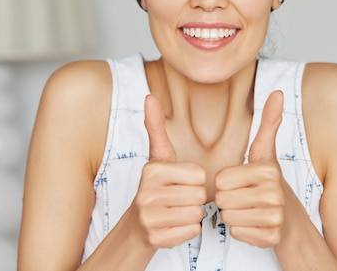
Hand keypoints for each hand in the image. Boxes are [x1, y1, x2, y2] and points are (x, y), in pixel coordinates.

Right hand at [133, 94, 206, 247]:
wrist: (137, 225)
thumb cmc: (155, 188)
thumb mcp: (157, 157)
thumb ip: (156, 126)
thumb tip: (150, 96)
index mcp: (151, 170)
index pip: (199, 175)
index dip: (195, 180)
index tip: (179, 182)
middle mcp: (146, 193)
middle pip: (199, 195)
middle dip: (195, 198)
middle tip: (178, 198)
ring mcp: (149, 218)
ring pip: (196, 214)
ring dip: (192, 215)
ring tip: (176, 211)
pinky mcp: (155, 239)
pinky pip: (191, 232)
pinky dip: (187, 230)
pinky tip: (173, 225)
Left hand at [214, 90, 287, 247]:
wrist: (289, 220)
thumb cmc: (268, 184)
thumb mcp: (265, 152)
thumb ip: (268, 123)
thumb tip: (278, 92)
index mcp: (267, 169)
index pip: (220, 179)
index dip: (225, 182)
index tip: (241, 182)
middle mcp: (274, 192)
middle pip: (222, 199)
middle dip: (227, 200)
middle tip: (243, 198)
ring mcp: (275, 216)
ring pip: (228, 217)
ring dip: (233, 216)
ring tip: (248, 210)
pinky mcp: (272, 237)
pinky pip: (237, 233)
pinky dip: (241, 231)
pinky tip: (253, 225)